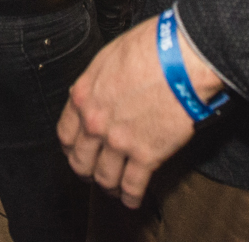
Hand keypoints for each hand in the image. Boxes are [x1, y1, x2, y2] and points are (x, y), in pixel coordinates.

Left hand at [58, 14, 219, 208]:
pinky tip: (132, 200)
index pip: (66, 133)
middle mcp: (95, 122)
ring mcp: (119, 141)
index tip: (78, 150)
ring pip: (104, 177)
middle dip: (85, 170)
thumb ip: (99, 81)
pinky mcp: (147, 155)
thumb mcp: (110, 57)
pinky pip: (133, 185)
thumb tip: (103, 91)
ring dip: (107, 185)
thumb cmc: (151, 47)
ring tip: (113, 188)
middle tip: (92, 172)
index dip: (71, 147)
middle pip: (80, 160)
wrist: (183, 57)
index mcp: (83, 95)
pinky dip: (131, 197)